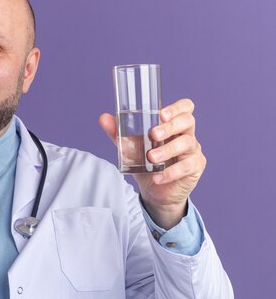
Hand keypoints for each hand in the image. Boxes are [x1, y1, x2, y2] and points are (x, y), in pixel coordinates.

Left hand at [99, 98, 205, 228]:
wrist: (155, 191)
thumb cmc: (147, 164)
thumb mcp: (132, 148)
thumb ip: (119, 134)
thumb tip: (103, 118)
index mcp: (173, 125)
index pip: (185, 108)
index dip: (177, 107)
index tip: (162, 114)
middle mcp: (186, 134)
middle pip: (188, 121)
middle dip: (170, 126)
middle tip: (153, 135)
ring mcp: (193, 150)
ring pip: (186, 143)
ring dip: (167, 150)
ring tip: (151, 158)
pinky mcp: (194, 167)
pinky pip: (186, 166)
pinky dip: (170, 172)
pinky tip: (157, 177)